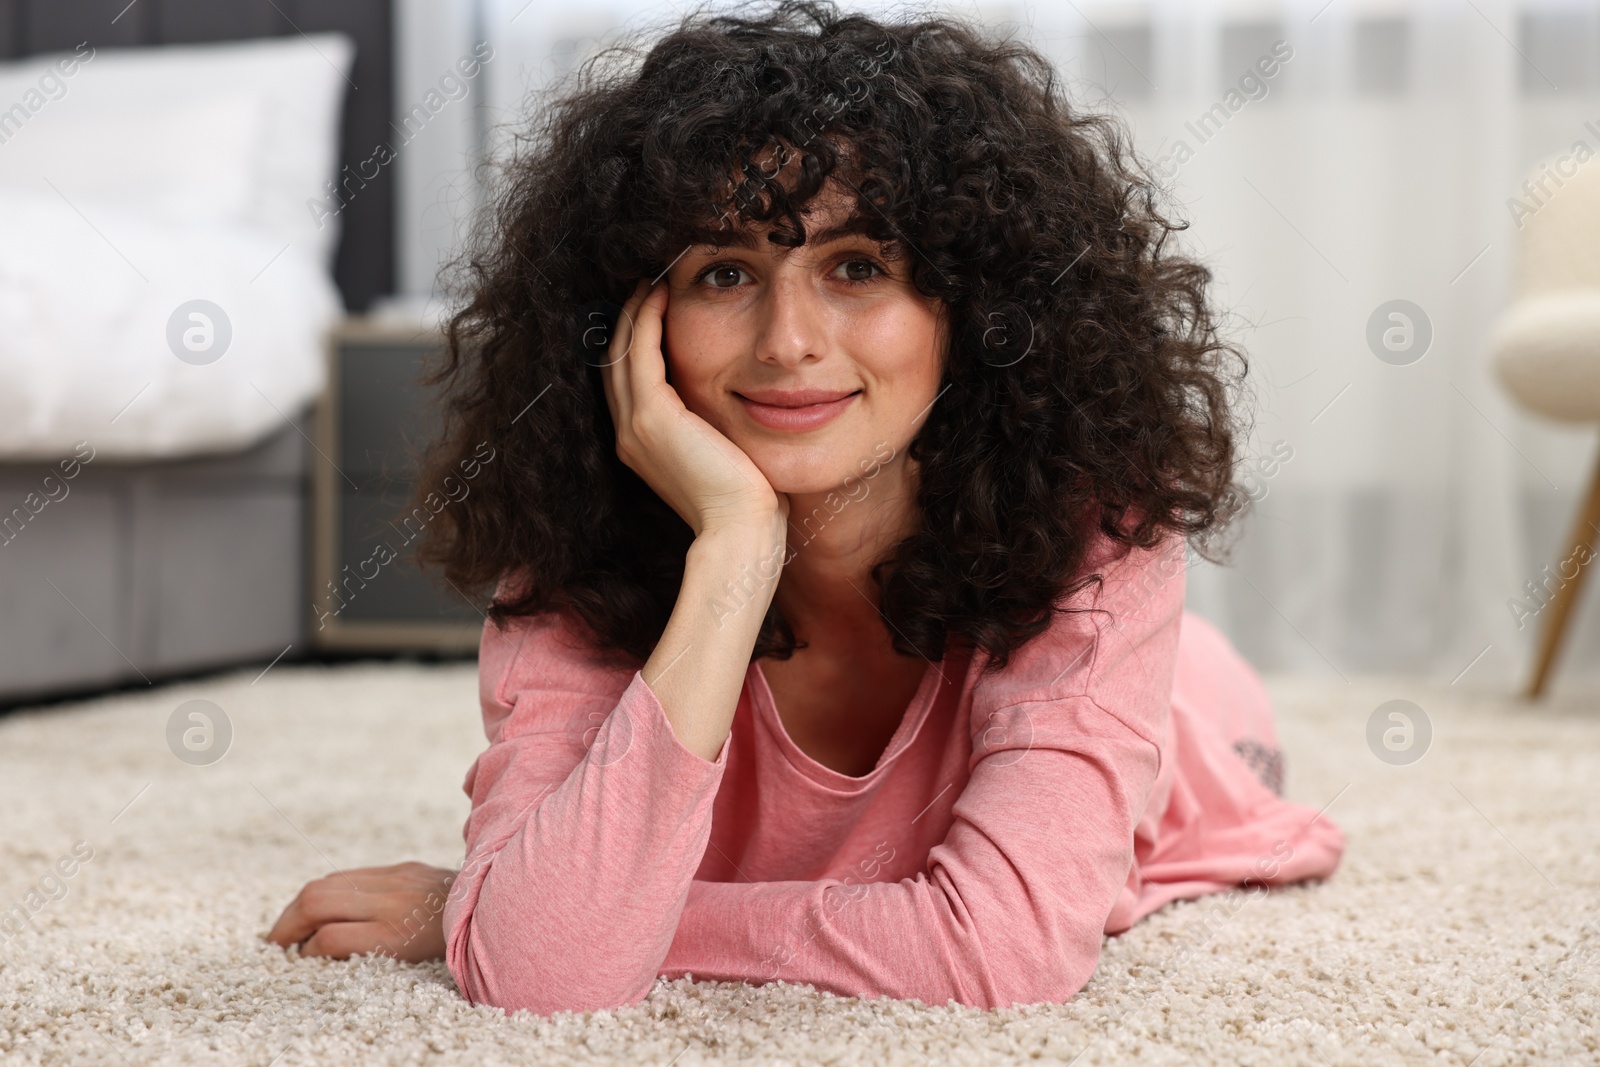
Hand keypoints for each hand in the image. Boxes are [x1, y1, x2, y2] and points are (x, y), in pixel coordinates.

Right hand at [264, 861, 454, 962]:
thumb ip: (364, 947)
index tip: (300, 959)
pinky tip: (319, 905)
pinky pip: (352, 875)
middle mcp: (392, 901)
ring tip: (288, 925)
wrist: (492, 903)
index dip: (308, 949)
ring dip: (300, 905)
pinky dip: (327, 890)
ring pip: (329, 883)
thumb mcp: (410, 957)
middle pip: (319, 901)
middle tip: (274, 943)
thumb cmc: (452, 940)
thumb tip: (317, 946)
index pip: (331, 936)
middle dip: (288, 923)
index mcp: (396, 931)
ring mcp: (396, 879)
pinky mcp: (402, 867)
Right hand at [600, 279, 787, 535]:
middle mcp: (628, 434)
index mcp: (641, 445)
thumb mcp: (722, 453)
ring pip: (620, 350)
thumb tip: (734, 401)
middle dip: (626, 318)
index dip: (632, 340)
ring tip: (649, 279)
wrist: (740, 530)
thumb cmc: (745, 501)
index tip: (650, 307)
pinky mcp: (653, 417)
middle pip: (614, 361)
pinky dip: (645, 318)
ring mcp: (635, 426)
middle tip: (643, 282)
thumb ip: (712, 426)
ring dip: (632, 310)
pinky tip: (659, 292)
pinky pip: (639, 352)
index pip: (626, 380)